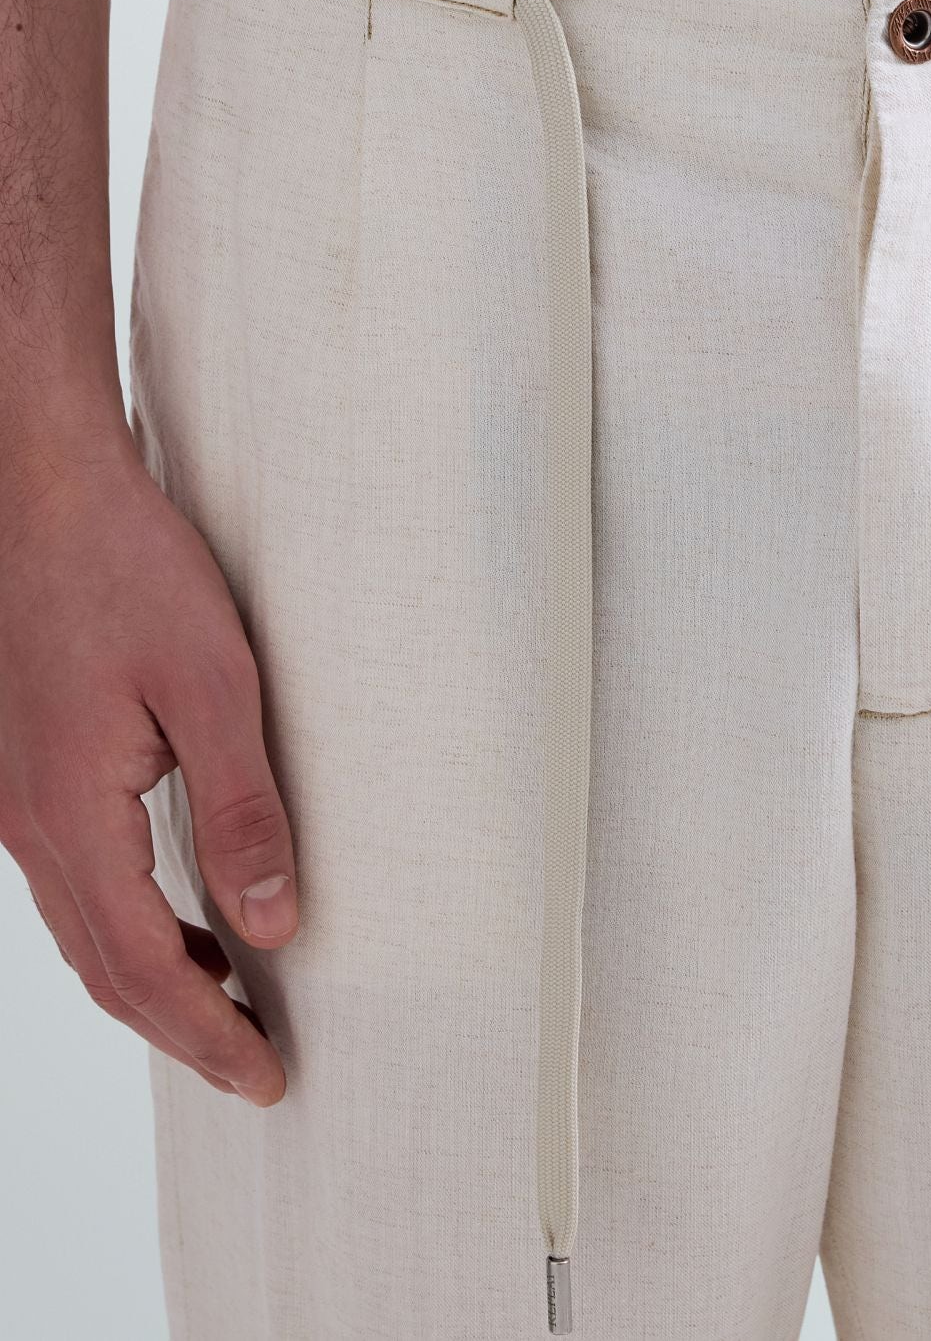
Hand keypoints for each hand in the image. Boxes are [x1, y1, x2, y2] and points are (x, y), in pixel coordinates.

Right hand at [0, 419, 297, 1105]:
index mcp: (70, 813)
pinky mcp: (27, 769)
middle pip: (104, 966)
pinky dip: (129, 923)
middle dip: (183, 1028)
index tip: (266, 1075)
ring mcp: (16, 797)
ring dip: (154, 980)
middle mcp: (26, 821)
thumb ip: (241, 809)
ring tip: (228, 1006)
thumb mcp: (212, 683)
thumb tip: (273, 922)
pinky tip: (181, 916)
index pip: (142, 966)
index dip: (207, 1031)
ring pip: (83, 930)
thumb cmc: (126, 566)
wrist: (45, 489)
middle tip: (255, 1066)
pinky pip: (75, 881)